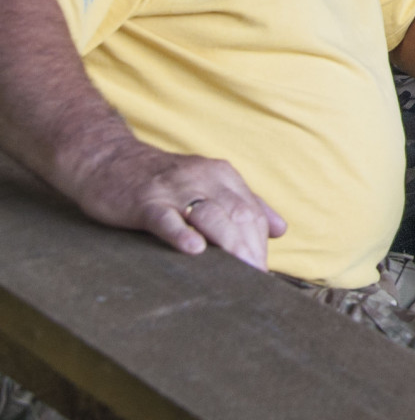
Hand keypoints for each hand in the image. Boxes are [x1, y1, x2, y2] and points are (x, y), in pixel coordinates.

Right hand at [68, 142, 285, 270]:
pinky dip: (181, 233)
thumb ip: (245, 204)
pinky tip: (194, 250)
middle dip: (251, 250)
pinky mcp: (144, 201)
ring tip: (239, 275)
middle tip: (255, 282)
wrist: (107, 159)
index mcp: (223, 176)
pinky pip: (165, 217)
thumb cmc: (162, 181)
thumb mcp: (208, 184)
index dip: (261, 245)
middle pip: (238, 216)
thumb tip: (280, 230)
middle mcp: (204, 179)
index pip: (252, 213)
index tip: (263, 274)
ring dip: (229, 246)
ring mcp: (173, 189)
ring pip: (210, 216)